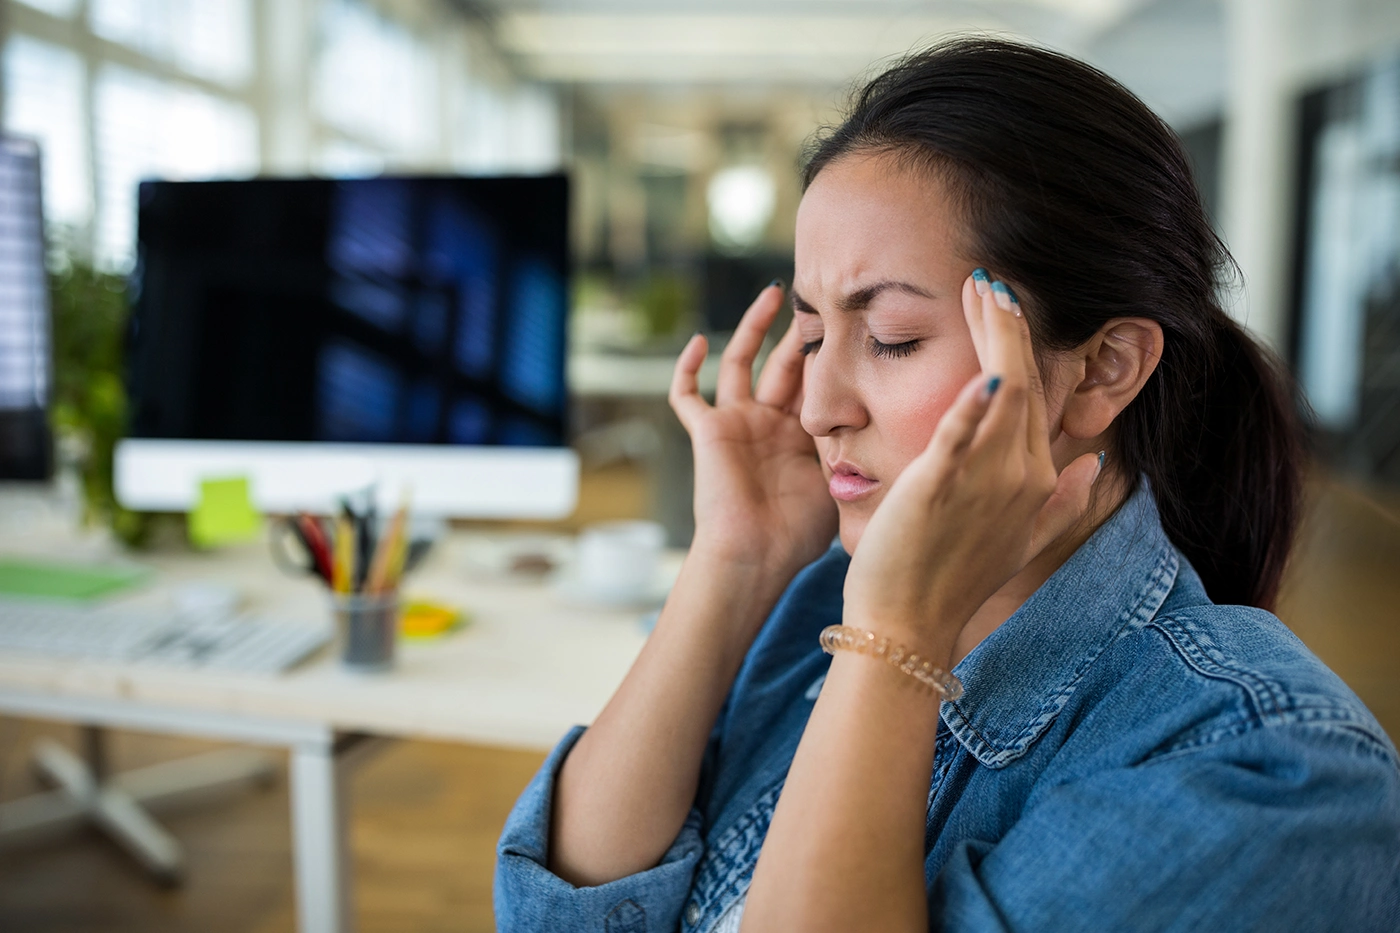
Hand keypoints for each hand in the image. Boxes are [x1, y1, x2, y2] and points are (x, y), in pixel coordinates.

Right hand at [669, 283, 837, 580]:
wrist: (754, 556)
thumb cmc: (797, 534)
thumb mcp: (838, 484)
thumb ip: (857, 454)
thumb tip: (900, 436)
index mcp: (802, 436)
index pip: (818, 383)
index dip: (832, 354)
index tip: (855, 323)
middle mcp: (770, 424)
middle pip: (785, 364)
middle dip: (801, 332)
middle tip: (818, 297)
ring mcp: (737, 424)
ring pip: (741, 363)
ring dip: (754, 328)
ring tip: (773, 294)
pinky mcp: (708, 432)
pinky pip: (687, 395)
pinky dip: (686, 368)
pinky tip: (697, 340)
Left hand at [841, 274, 1101, 665]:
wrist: (909, 623)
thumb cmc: (952, 580)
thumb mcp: (1021, 541)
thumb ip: (1063, 503)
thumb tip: (1096, 464)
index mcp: (1036, 480)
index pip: (1035, 396)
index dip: (1020, 345)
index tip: (1002, 305)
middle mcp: (1020, 475)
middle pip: (1022, 382)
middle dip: (1007, 325)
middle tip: (989, 278)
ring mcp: (984, 482)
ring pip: (1001, 393)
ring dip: (994, 337)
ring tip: (980, 290)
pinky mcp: (940, 487)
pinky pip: (961, 437)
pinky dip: (972, 403)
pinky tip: (981, 368)